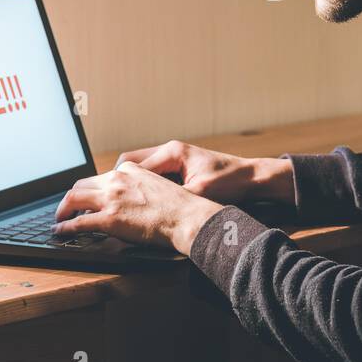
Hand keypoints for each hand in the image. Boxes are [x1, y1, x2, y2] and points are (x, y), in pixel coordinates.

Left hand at [52, 161, 223, 253]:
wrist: (187, 218)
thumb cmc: (180, 207)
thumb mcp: (158, 184)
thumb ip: (140, 186)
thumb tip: (130, 198)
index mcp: (130, 171)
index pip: (102, 176)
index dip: (92, 189)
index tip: (89, 198)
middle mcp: (117, 180)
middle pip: (82, 184)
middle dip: (72, 197)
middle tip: (68, 208)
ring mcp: (112, 198)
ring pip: (73, 198)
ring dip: (63, 209)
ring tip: (60, 219)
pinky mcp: (109, 218)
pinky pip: (78, 223)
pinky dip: (65, 227)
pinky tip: (61, 231)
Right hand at [113, 139, 295, 205]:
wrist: (252, 178)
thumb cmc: (230, 182)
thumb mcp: (200, 192)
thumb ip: (174, 198)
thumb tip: (150, 210)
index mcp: (172, 152)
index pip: (133, 165)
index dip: (119, 183)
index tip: (109, 198)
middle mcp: (170, 151)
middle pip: (130, 163)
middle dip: (118, 181)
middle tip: (109, 200)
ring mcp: (174, 158)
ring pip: (140, 167)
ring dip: (130, 183)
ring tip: (122, 202)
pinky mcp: (179, 167)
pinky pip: (152, 173)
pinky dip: (144, 185)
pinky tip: (142, 201)